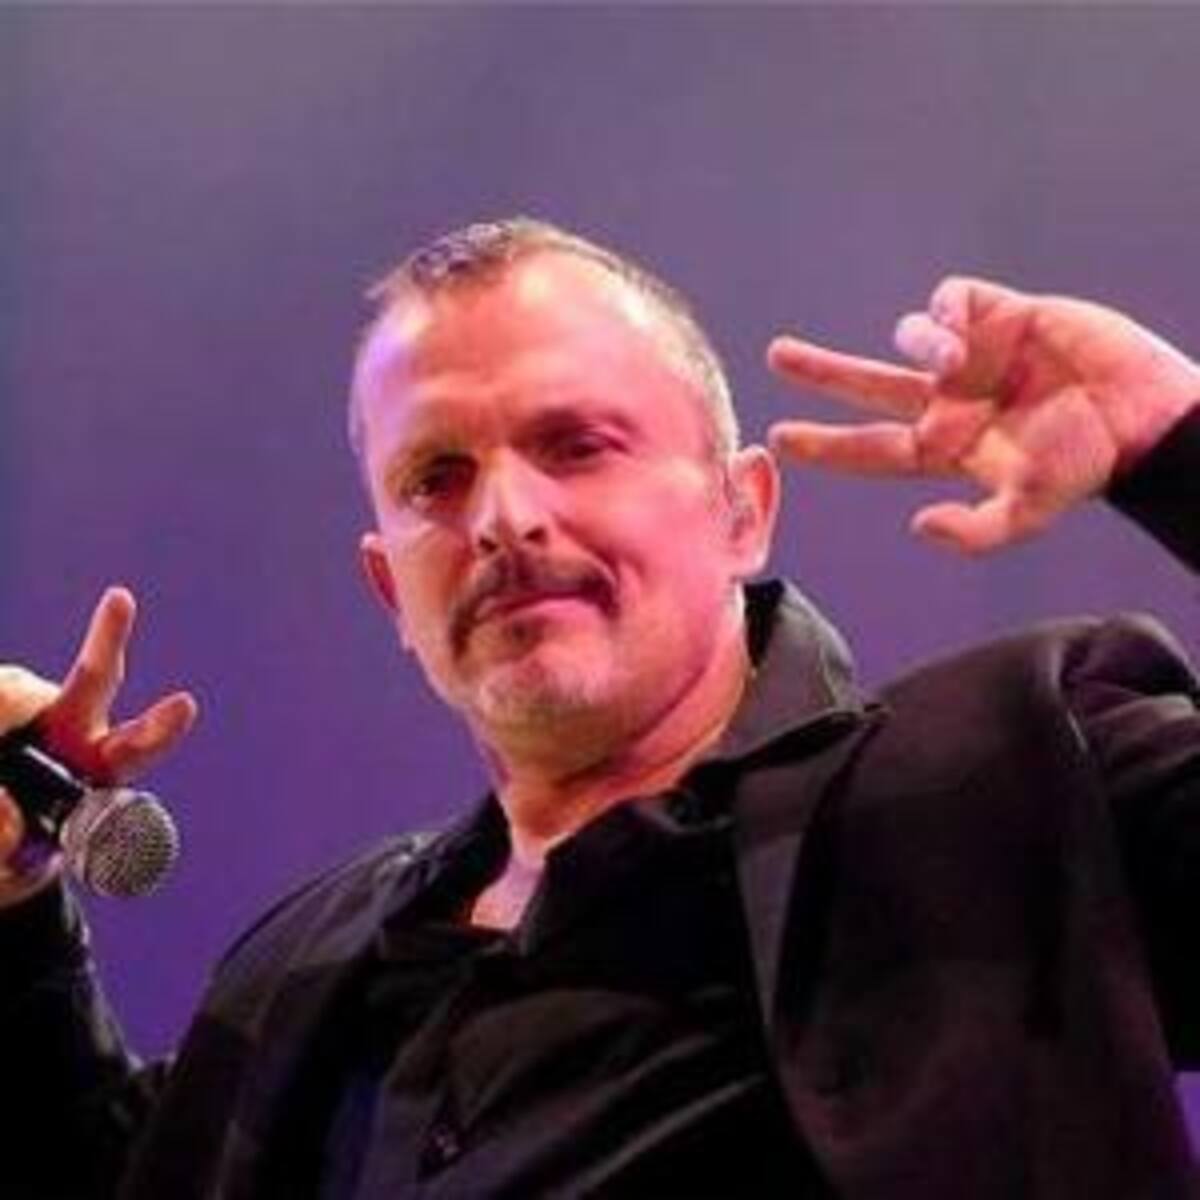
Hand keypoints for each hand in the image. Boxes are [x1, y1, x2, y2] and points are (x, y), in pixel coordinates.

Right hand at [0, 587, 196, 906]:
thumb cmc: (14, 844)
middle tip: (123, 601)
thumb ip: (11, 846)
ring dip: (0, 717)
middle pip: (92, 678)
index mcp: (99, 765)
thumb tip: (5, 817)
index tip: (186, 704)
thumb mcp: (15, 861)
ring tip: (1, 789)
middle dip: (108, 639)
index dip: (160, 728)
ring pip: (9, 693)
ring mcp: (26, 704)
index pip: (134, 746)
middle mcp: (71, 725)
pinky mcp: (2, 694)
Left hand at [767, 276, 1199, 553]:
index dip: (821, 444)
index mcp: (943, 448)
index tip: (774, 438)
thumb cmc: (1086, 466)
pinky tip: (967, 328)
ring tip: (955, 358)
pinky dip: (945, 310)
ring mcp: (971, 358)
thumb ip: (976, 532)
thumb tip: (917, 528)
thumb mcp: (1029, 510)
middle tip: (778, 356)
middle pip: (866, 387)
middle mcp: (946, 402)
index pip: (866, 449)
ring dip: (919, 343)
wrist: (1142, 416)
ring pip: (910, 338)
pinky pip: (949, 300)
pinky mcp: (1001, 315)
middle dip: (822, 371)